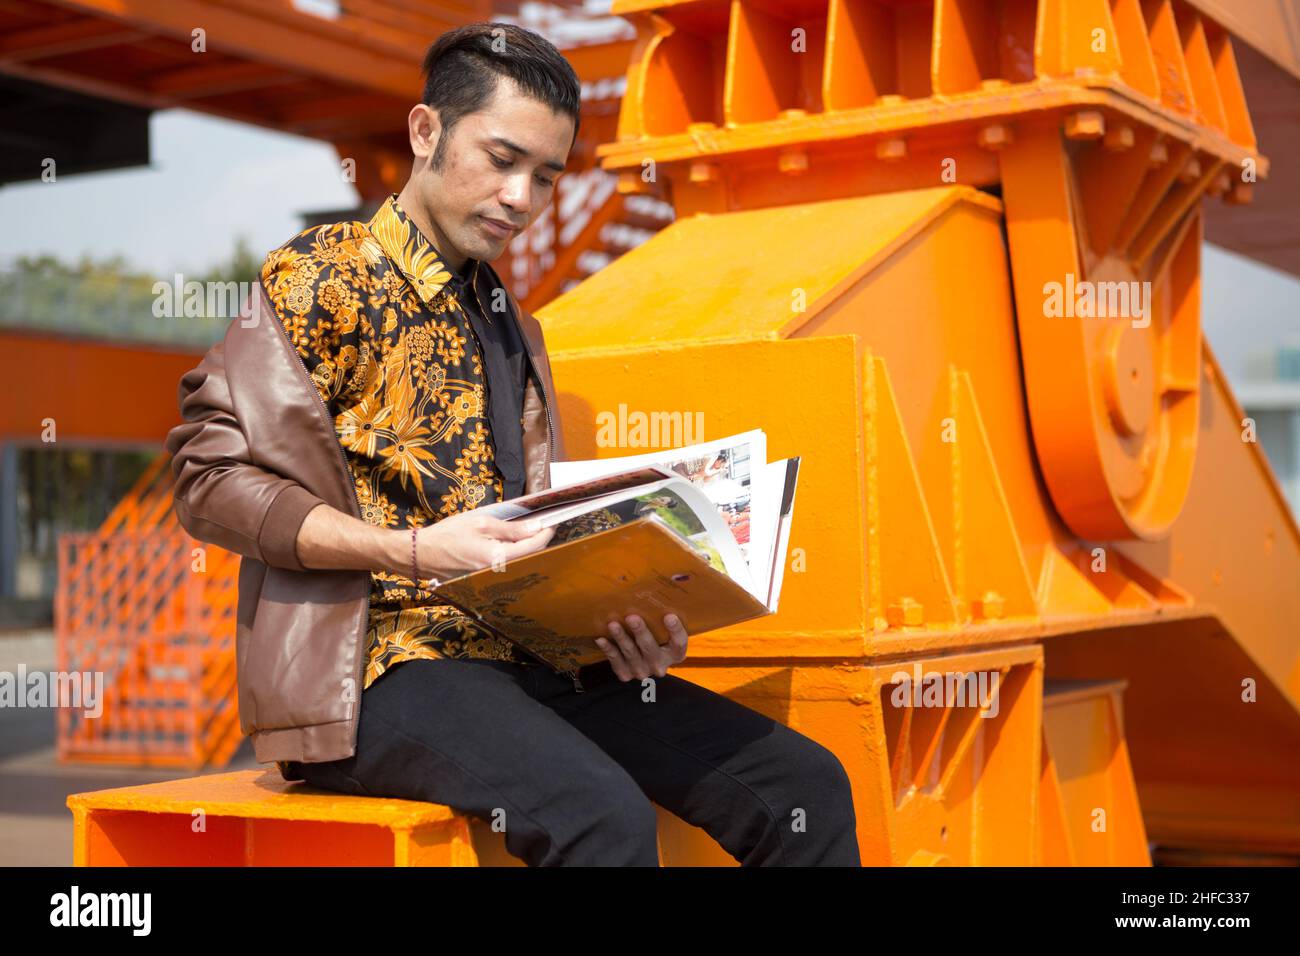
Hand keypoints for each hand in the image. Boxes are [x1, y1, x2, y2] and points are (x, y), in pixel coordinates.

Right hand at [414, 511, 553, 580]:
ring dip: (525, 548)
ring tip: (526, 531)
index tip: (551, 522)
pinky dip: (512, 555)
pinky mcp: (484, 580)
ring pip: (518, 563)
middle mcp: (497, 573)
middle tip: (540, 524)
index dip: (546, 533)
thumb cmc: (447, 536)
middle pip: (529, 557)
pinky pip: (505, 567)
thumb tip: (535, 528)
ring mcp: (491, 579)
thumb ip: (510, 528)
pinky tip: (509, 544)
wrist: (420, 555)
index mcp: (498, 558)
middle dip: (537, 541)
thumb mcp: (480, 523)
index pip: (533, 547)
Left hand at [596, 613, 688, 680]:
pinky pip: (615, 661)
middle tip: (632, 617)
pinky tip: (601, 639)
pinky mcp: (626, 674)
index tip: (669, 616)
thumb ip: (661, 618)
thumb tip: (652, 591)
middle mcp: (660, 665)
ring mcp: (642, 671)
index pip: (679, 643)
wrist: (641, 660)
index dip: (675, 630)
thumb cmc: (654, 638)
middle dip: (640, 632)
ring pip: (631, 653)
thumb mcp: (663, 631)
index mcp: (675, 654)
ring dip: (621, 638)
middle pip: (650, 648)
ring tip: (613, 625)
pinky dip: (608, 649)